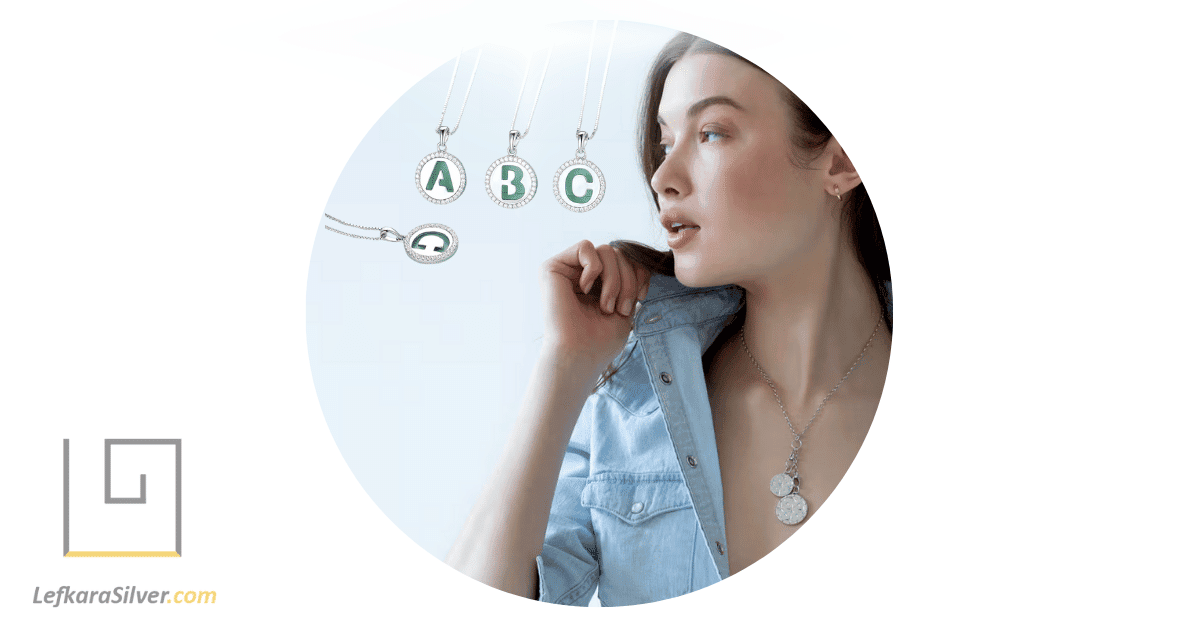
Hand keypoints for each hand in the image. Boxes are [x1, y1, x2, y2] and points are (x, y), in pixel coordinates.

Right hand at [539, 240, 650, 367]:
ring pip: (605, 250)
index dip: (638, 274)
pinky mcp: (552, 267)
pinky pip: (585, 247)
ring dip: (614, 279)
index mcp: (597, 284)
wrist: (579, 355)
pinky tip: (585, 289)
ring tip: (606, 305)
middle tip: (620, 309)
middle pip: (618, 254)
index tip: (640, 297)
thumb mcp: (626, 305)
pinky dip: (594, 268)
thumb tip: (638, 263)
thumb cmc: (600, 340)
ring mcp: (566, 270)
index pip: (625, 260)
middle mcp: (580, 275)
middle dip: (627, 281)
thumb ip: (631, 280)